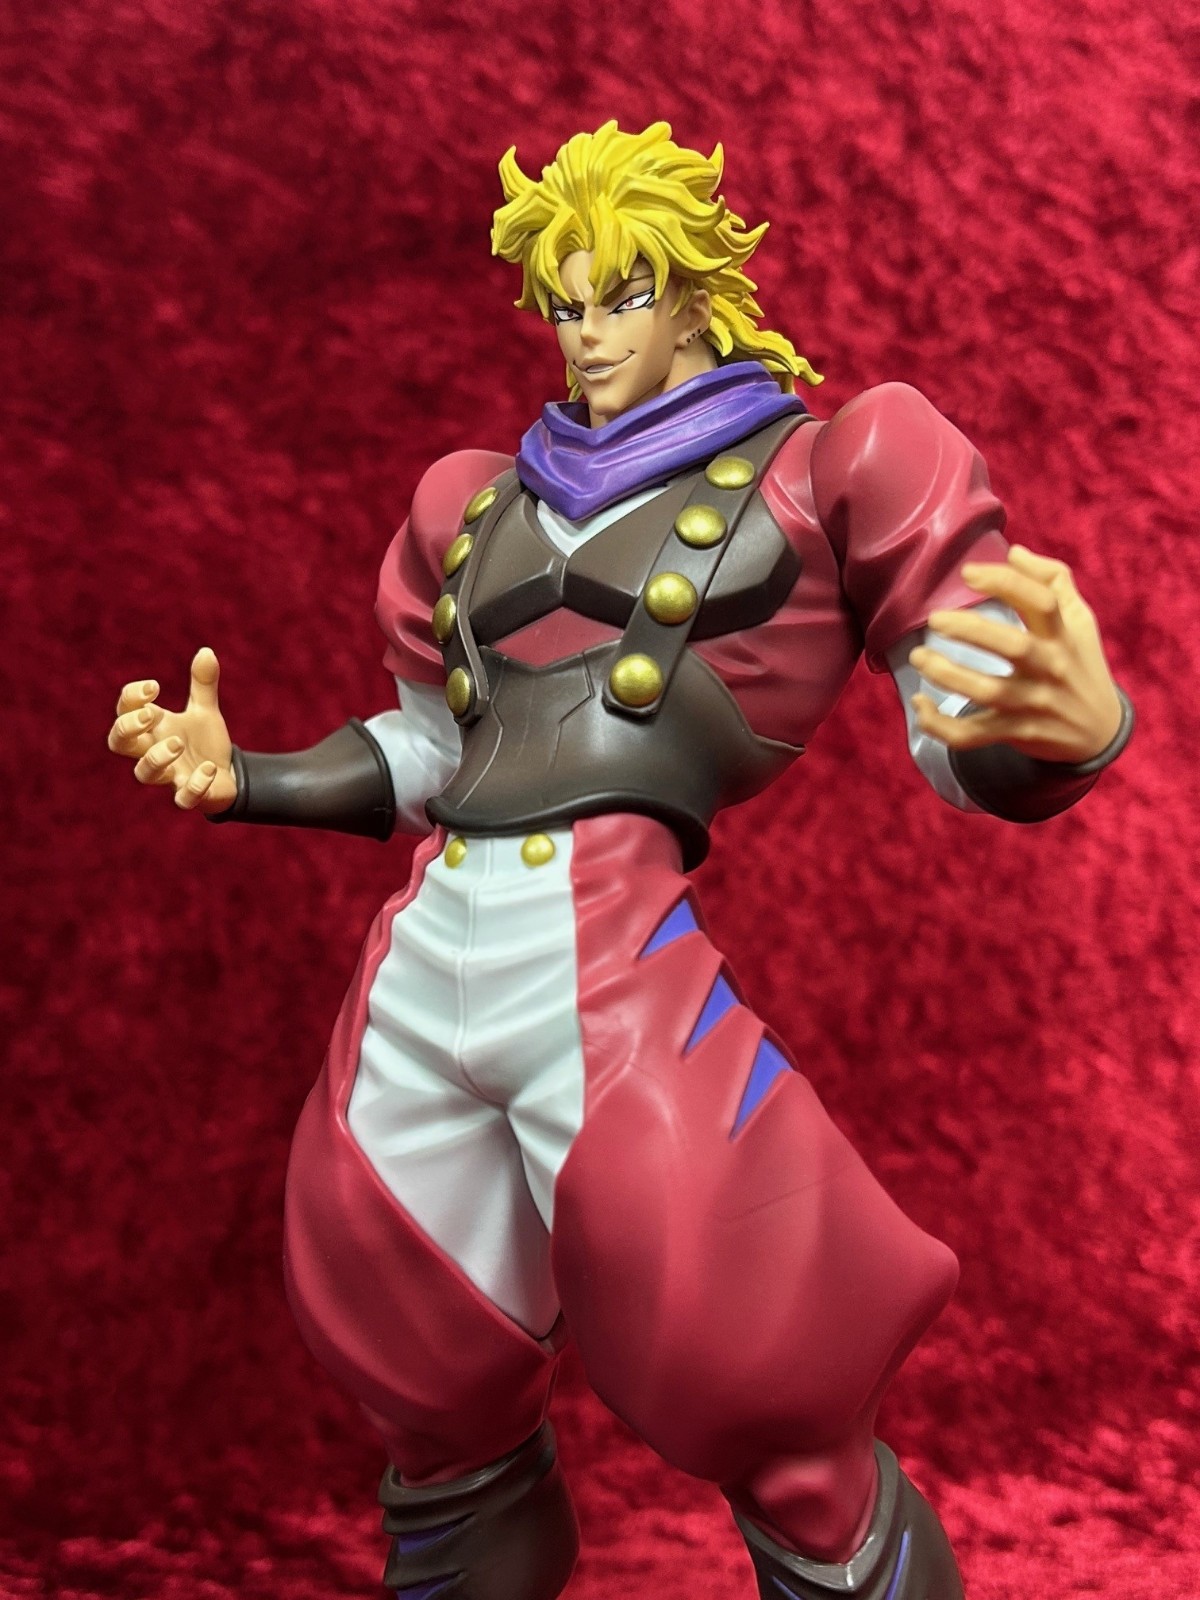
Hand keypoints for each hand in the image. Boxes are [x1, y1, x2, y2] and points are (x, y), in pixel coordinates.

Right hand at [108, 647, 237, 812]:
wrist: (227, 775)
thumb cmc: (203, 743)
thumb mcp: (204, 710)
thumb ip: (203, 684)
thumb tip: (206, 651)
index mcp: (152, 728)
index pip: (124, 711)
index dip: (131, 698)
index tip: (153, 687)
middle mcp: (153, 751)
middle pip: (118, 743)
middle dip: (127, 728)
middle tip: (150, 716)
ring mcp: (169, 776)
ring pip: (144, 773)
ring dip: (157, 757)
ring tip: (177, 743)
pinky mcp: (190, 795)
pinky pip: (183, 798)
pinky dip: (195, 784)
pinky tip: (209, 768)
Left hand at [908, 546, 1123, 764]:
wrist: (1100, 732)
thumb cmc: (1080, 664)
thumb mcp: (1080, 619)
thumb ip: (1054, 579)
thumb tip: (1014, 551)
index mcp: (1063, 635)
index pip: (1041, 602)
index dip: (1005, 583)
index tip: (968, 573)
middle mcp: (1051, 668)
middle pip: (1013, 646)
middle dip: (970, 630)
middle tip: (935, 619)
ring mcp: (1033, 704)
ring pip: (988, 691)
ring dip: (947, 675)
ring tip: (919, 657)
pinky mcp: (1016, 732)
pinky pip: (973, 735)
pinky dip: (941, 725)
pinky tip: (920, 704)